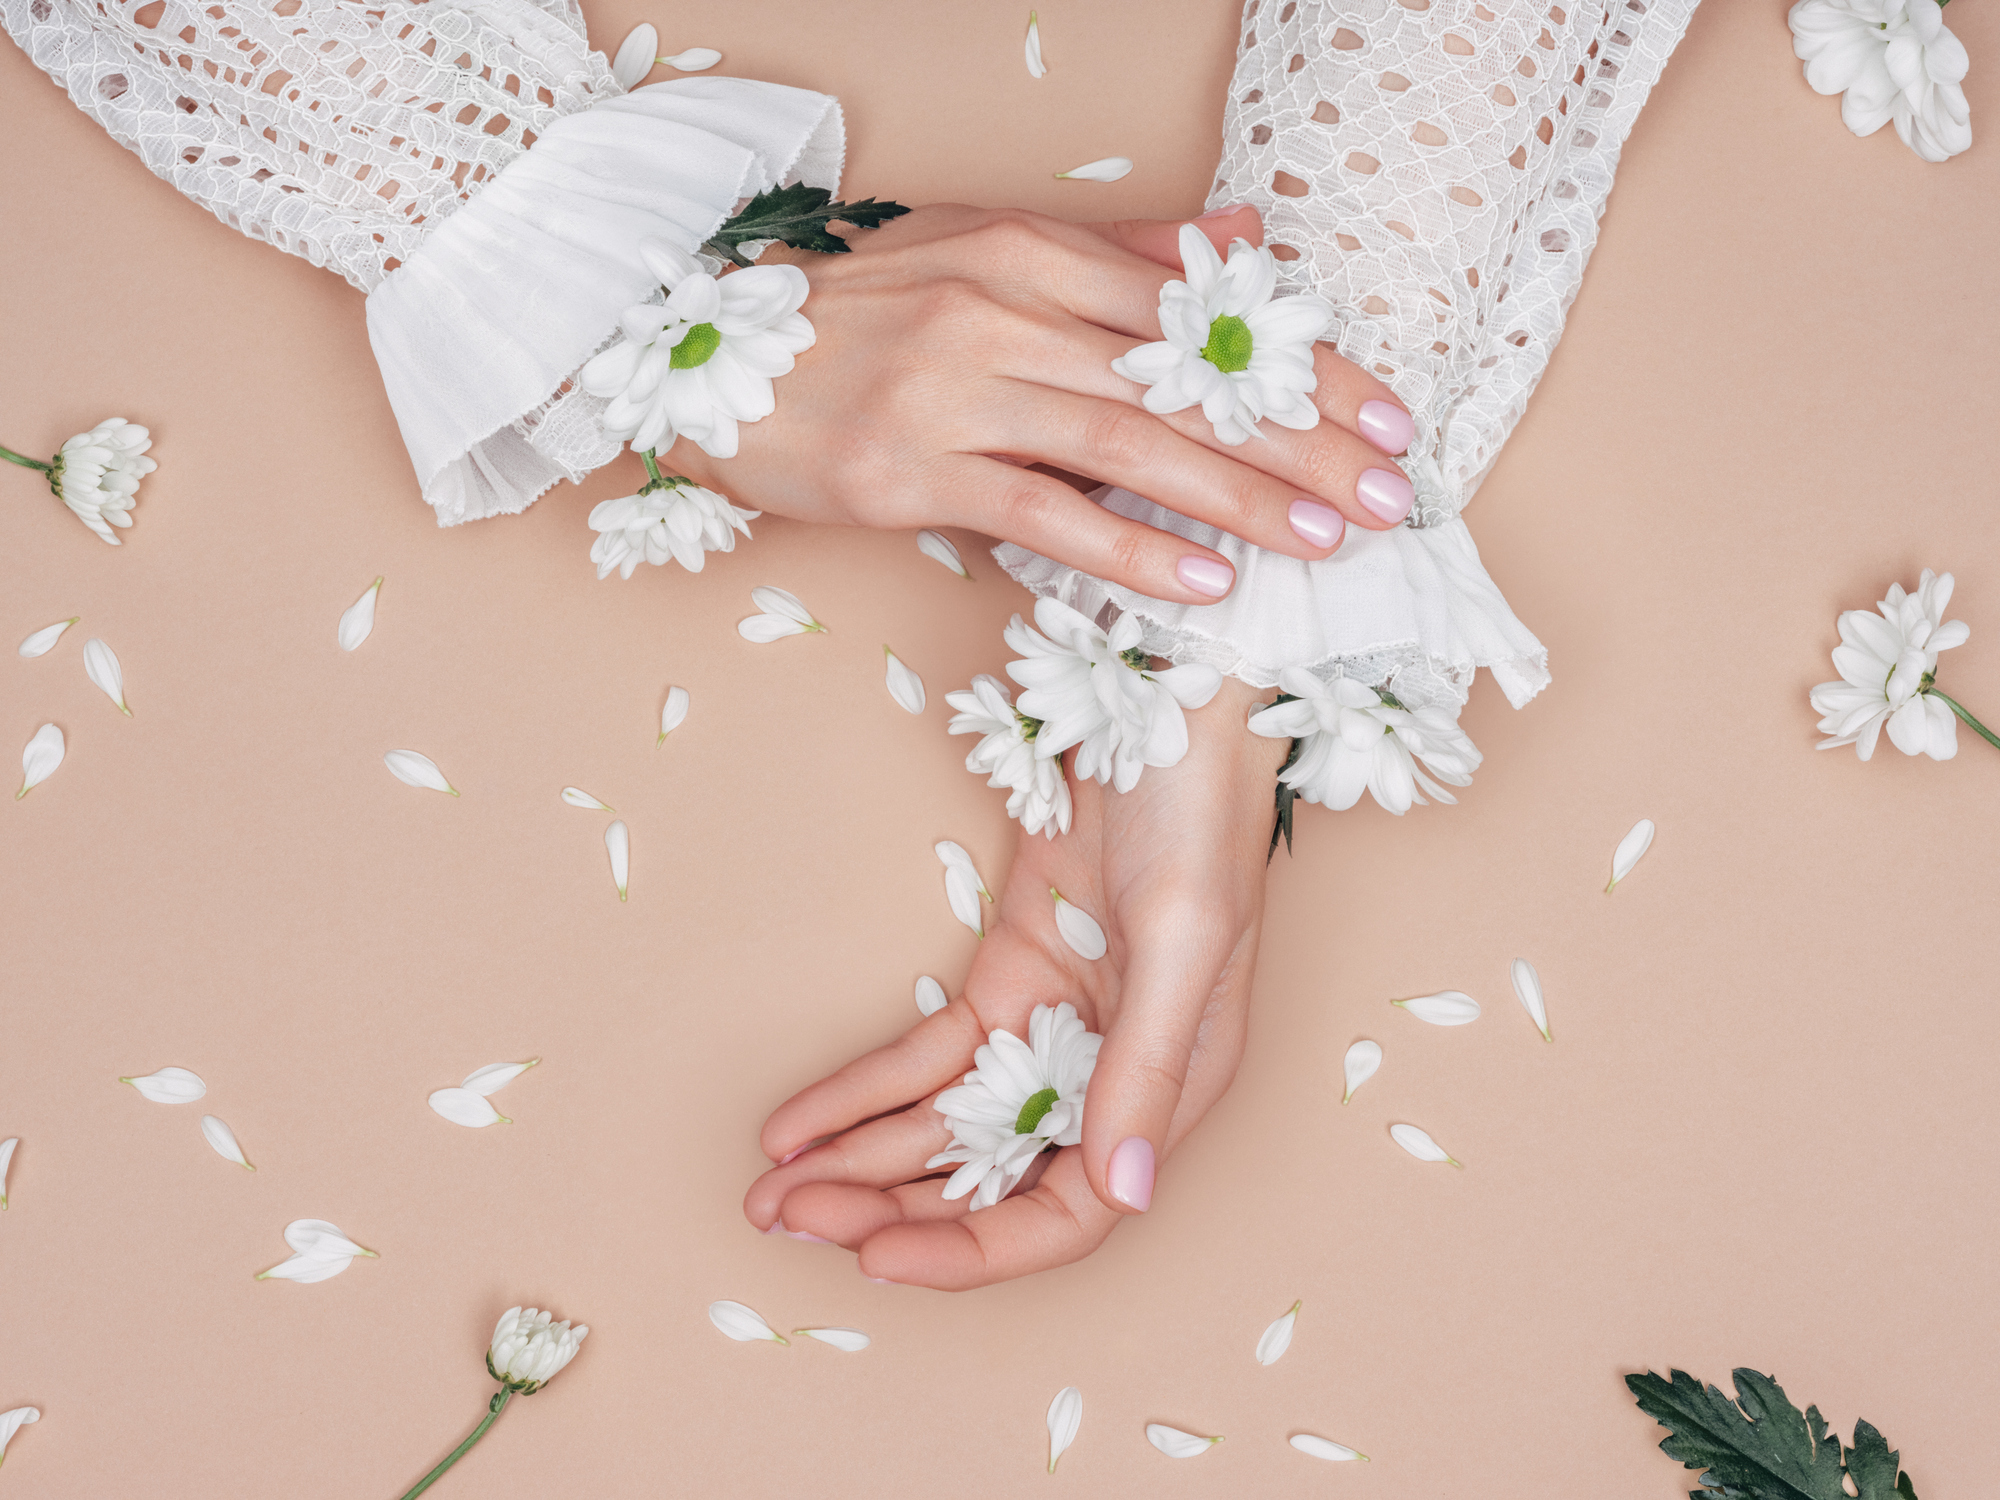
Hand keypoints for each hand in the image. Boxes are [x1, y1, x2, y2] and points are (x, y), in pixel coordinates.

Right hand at [666, 205, 1416, 606]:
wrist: (700, 353)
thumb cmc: (854, 313)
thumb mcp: (980, 250)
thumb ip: (1115, 254)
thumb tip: (1238, 243)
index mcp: (1030, 253)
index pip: (1198, 315)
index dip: (1302, 369)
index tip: (1385, 415)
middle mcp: (1003, 312)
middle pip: (1182, 384)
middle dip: (1301, 443)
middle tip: (1388, 494)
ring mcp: (953, 390)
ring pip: (1128, 448)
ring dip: (1240, 501)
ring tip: (1324, 542)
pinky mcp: (910, 470)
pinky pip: (1042, 515)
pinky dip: (1128, 552)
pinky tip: (1201, 584)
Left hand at [744, 679, 1288, 1288]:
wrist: (1168, 692)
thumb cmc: (1198, 803)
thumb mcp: (1185, 937)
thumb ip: (1147, 1065)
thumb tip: (1121, 1190)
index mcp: (1172, 1085)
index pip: (1069, 1212)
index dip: (972, 1249)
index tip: (875, 1256)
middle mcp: (1110, 1071)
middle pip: (992, 1179)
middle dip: (889, 1209)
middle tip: (789, 1217)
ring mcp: (1052, 1022)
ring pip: (946, 1125)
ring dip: (860, 1162)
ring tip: (769, 1189)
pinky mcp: (1008, 971)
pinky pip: (924, 1055)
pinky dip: (859, 1090)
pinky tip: (794, 1122)